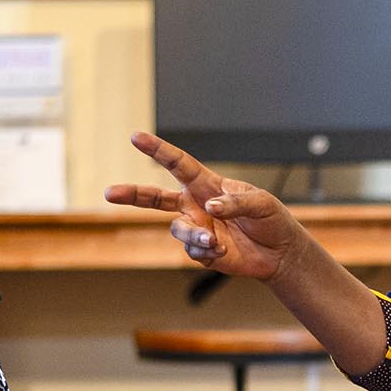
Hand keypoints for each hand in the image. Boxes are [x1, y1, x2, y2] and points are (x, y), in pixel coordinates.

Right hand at [105, 132, 309, 281]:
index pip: (178, 164)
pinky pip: (192, 251)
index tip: (136, 137)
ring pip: (178, 230)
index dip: (157, 150)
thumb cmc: (271, 220)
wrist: (280, 253)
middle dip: (132, 194)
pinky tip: (223, 251)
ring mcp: (197, 228)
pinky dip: (207, 251)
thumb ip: (234, 202)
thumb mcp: (261, 203)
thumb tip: (209, 208)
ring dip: (194, 235)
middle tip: (110, 193)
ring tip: (214, 240)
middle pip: (155, 198)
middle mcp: (196, 205)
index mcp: (207, 184)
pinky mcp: (201, 251)